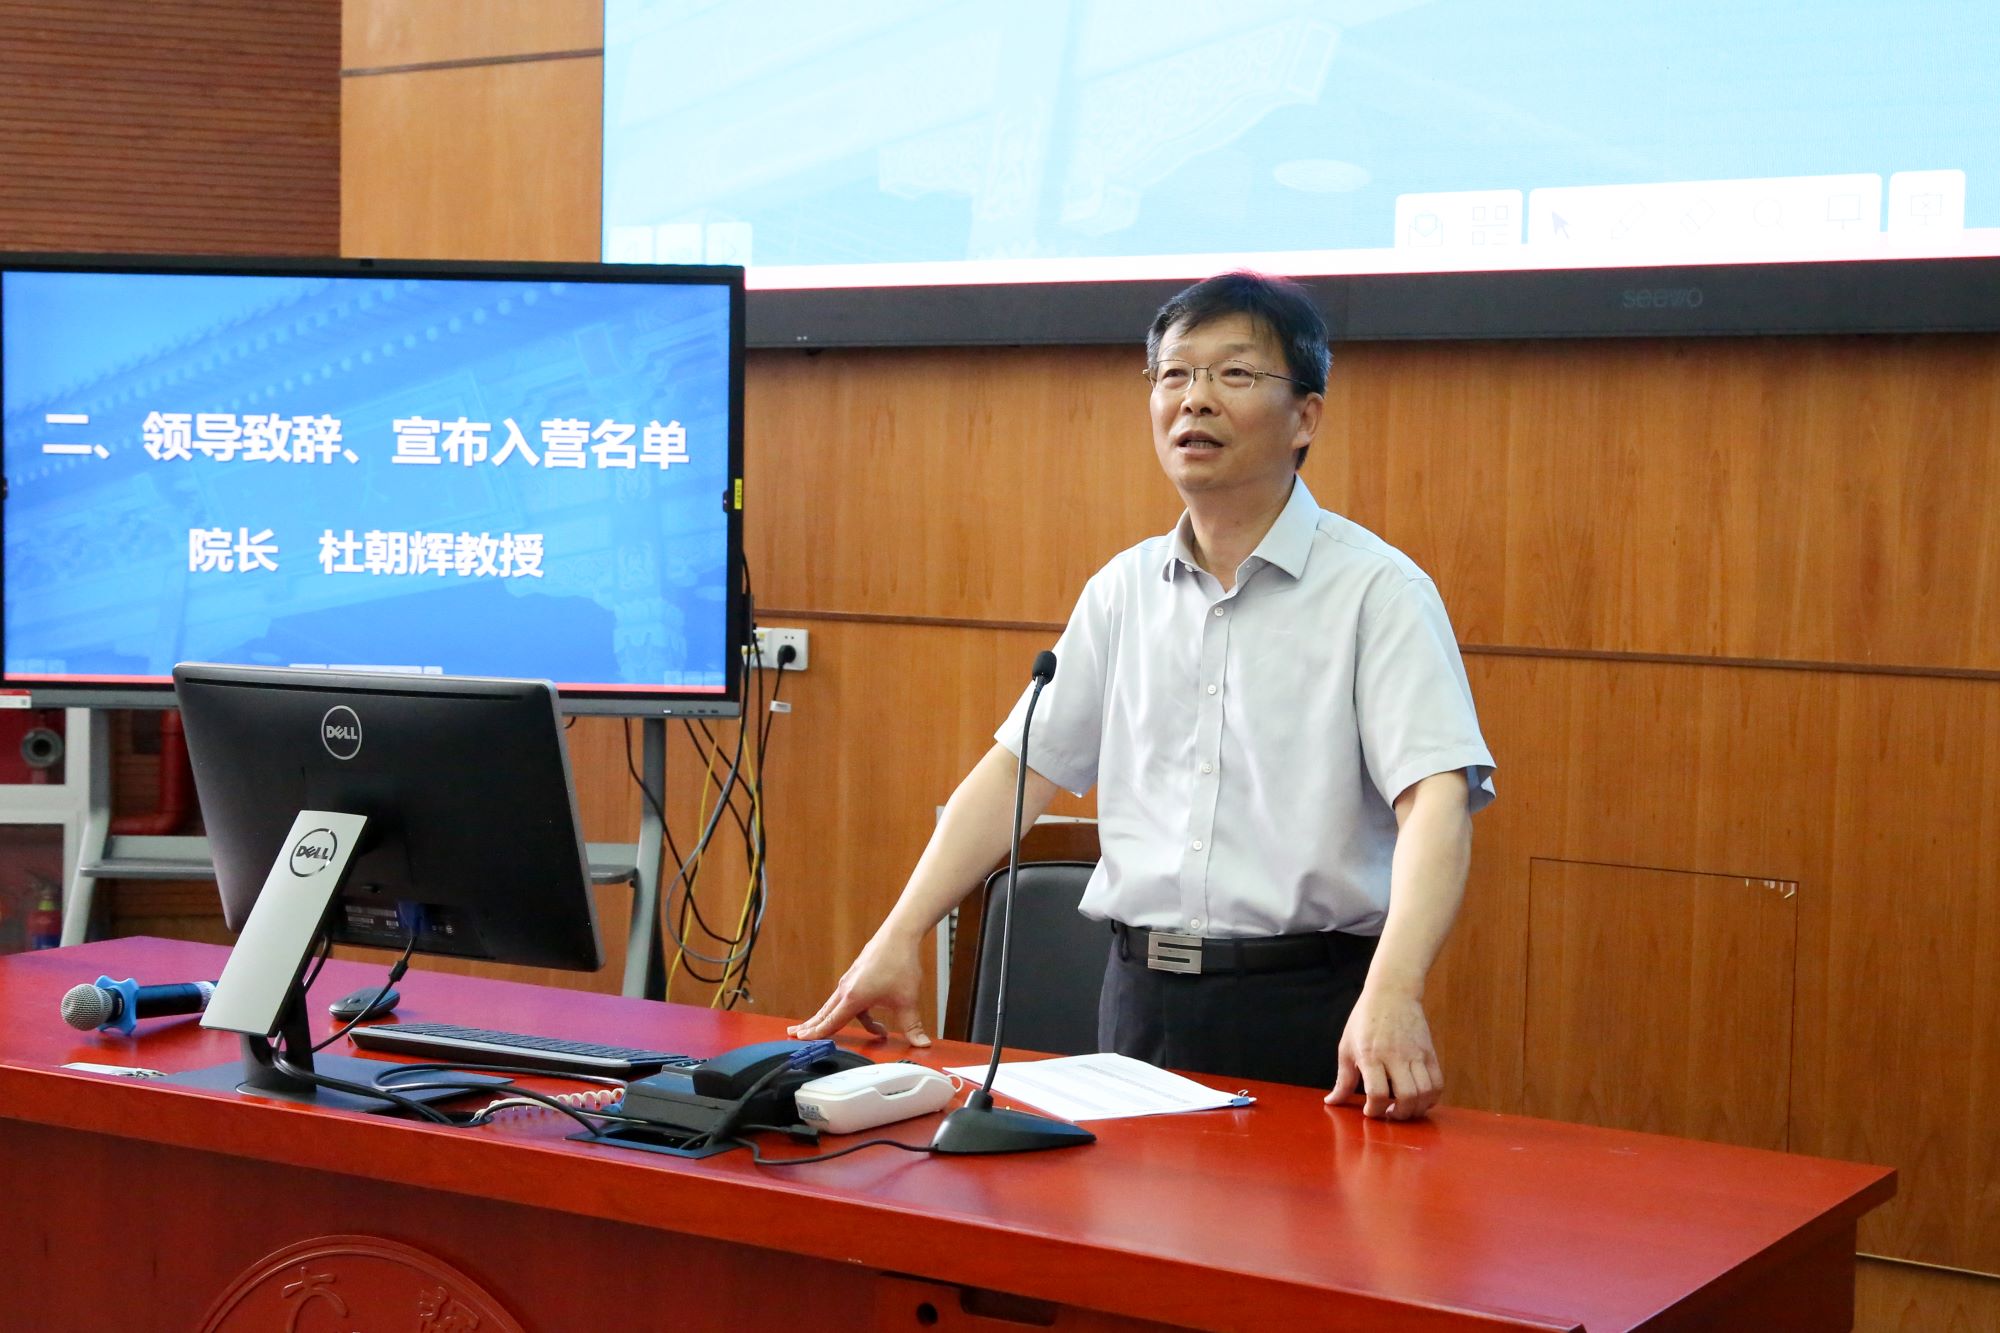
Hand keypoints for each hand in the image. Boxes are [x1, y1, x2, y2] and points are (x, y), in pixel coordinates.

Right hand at [787, 933, 930, 1046]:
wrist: (899, 934)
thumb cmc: (900, 964)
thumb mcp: (907, 1001)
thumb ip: (913, 1026)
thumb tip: (922, 1044)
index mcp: (854, 998)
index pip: (831, 1022)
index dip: (816, 1034)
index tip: (801, 1039)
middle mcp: (846, 989)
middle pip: (825, 1013)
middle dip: (811, 1026)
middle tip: (795, 1034)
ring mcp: (850, 980)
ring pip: (836, 1005)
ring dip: (831, 1019)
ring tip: (829, 1029)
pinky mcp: (857, 975)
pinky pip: (848, 997)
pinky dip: (852, 1010)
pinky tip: (871, 1020)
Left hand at [1325, 987, 1442, 1119]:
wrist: (1392, 991)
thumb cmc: (1364, 1019)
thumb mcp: (1346, 1046)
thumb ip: (1343, 1078)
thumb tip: (1331, 1102)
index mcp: (1370, 1054)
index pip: (1377, 1092)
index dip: (1374, 1110)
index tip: (1370, 1111)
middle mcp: (1395, 1055)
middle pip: (1406, 1096)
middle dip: (1398, 1114)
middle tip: (1390, 1113)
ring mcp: (1415, 1054)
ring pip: (1425, 1092)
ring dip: (1416, 1109)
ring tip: (1404, 1108)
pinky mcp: (1429, 1052)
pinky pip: (1437, 1082)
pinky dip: (1431, 1098)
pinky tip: (1419, 1099)